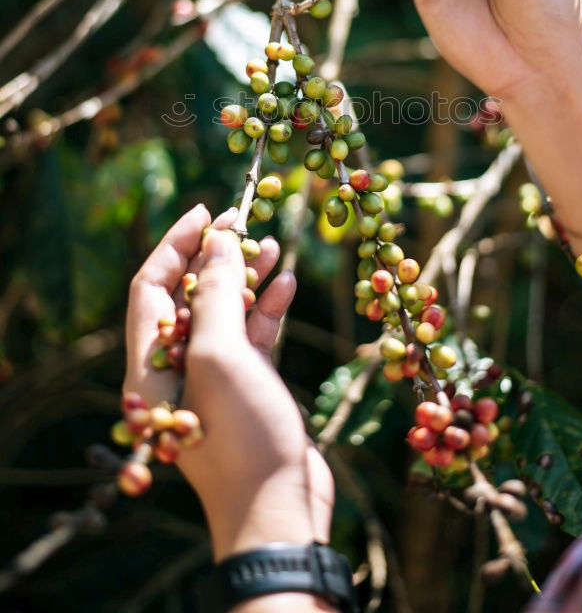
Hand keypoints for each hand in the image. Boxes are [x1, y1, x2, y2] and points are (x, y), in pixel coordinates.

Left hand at [124, 204, 333, 559]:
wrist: (278, 511)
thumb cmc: (241, 436)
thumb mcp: (221, 356)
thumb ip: (217, 296)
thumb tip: (220, 243)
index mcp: (151, 363)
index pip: (151, 288)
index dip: (176, 245)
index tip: (207, 212)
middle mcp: (176, 368)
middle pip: (189, 296)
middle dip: (216, 257)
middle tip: (245, 222)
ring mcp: (214, 379)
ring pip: (225, 313)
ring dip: (247, 278)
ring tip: (274, 247)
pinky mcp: (248, 388)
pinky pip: (252, 335)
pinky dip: (268, 308)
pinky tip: (288, 285)